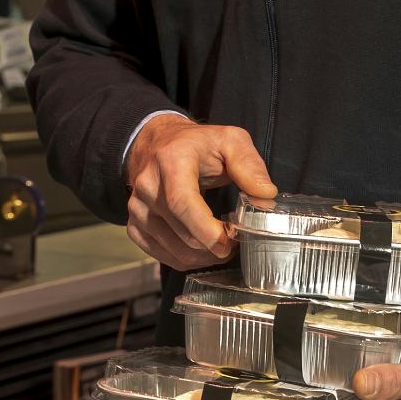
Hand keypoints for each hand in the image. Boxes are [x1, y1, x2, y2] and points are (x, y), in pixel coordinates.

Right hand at [123, 114, 275, 271]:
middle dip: (213, 246)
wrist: (158, 144)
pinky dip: (185, 258)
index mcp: (170, 161)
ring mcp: (137, 208)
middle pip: (181, 232)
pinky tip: (201, 248)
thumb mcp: (230, 141)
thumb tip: (266, 195)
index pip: (182, 203)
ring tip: (221, 242)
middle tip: (235, 240)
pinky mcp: (134, 224)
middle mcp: (147, 185)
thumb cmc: (198, 145)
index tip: (230, 242)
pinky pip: (161, 255)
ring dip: (202, 255)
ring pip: (173, 249)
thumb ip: (249, 165)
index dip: (206, 230)